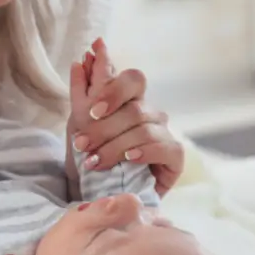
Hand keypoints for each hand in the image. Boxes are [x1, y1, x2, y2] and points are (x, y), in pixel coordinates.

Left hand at [67, 39, 184, 195]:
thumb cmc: (93, 155)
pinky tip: (128, 160)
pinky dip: (143, 152)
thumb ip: (81, 92)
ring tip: (94, 162)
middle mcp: (151, 113)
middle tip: (82, 144)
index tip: (92, 112)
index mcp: (131, 100)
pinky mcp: (175, 156)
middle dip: (104, 128)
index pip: (133, 79)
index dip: (114, 91)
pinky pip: (164, 147)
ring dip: (114, 146)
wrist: (101, 193)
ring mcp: (165, 133)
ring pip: (143, 130)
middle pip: (135, 108)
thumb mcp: (80, 124)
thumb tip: (78, 61)